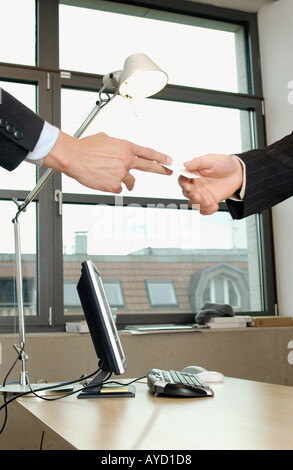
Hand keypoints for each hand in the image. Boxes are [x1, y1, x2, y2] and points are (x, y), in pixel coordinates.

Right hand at [43, 131, 172, 192]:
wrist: (74, 157)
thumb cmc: (86, 148)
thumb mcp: (105, 139)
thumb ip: (116, 145)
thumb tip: (119, 149)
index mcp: (125, 147)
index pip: (148, 153)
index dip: (160, 157)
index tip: (169, 160)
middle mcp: (126, 160)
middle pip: (149, 166)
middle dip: (161, 170)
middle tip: (168, 172)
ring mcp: (121, 173)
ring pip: (130, 181)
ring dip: (125, 181)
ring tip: (112, 176)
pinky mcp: (114, 185)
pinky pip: (117, 188)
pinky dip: (112, 185)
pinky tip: (103, 180)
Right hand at [178, 154, 242, 214]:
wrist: (237, 173)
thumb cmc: (223, 163)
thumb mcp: (210, 160)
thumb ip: (197, 162)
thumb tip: (185, 164)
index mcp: (193, 174)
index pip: (183, 180)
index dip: (183, 184)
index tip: (188, 186)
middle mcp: (195, 185)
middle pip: (186, 194)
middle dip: (191, 196)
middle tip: (198, 196)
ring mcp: (202, 194)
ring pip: (193, 203)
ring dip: (199, 205)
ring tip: (209, 202)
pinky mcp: (210, 201)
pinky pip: (204, 210)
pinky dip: (207, 210)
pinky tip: (214, 206)